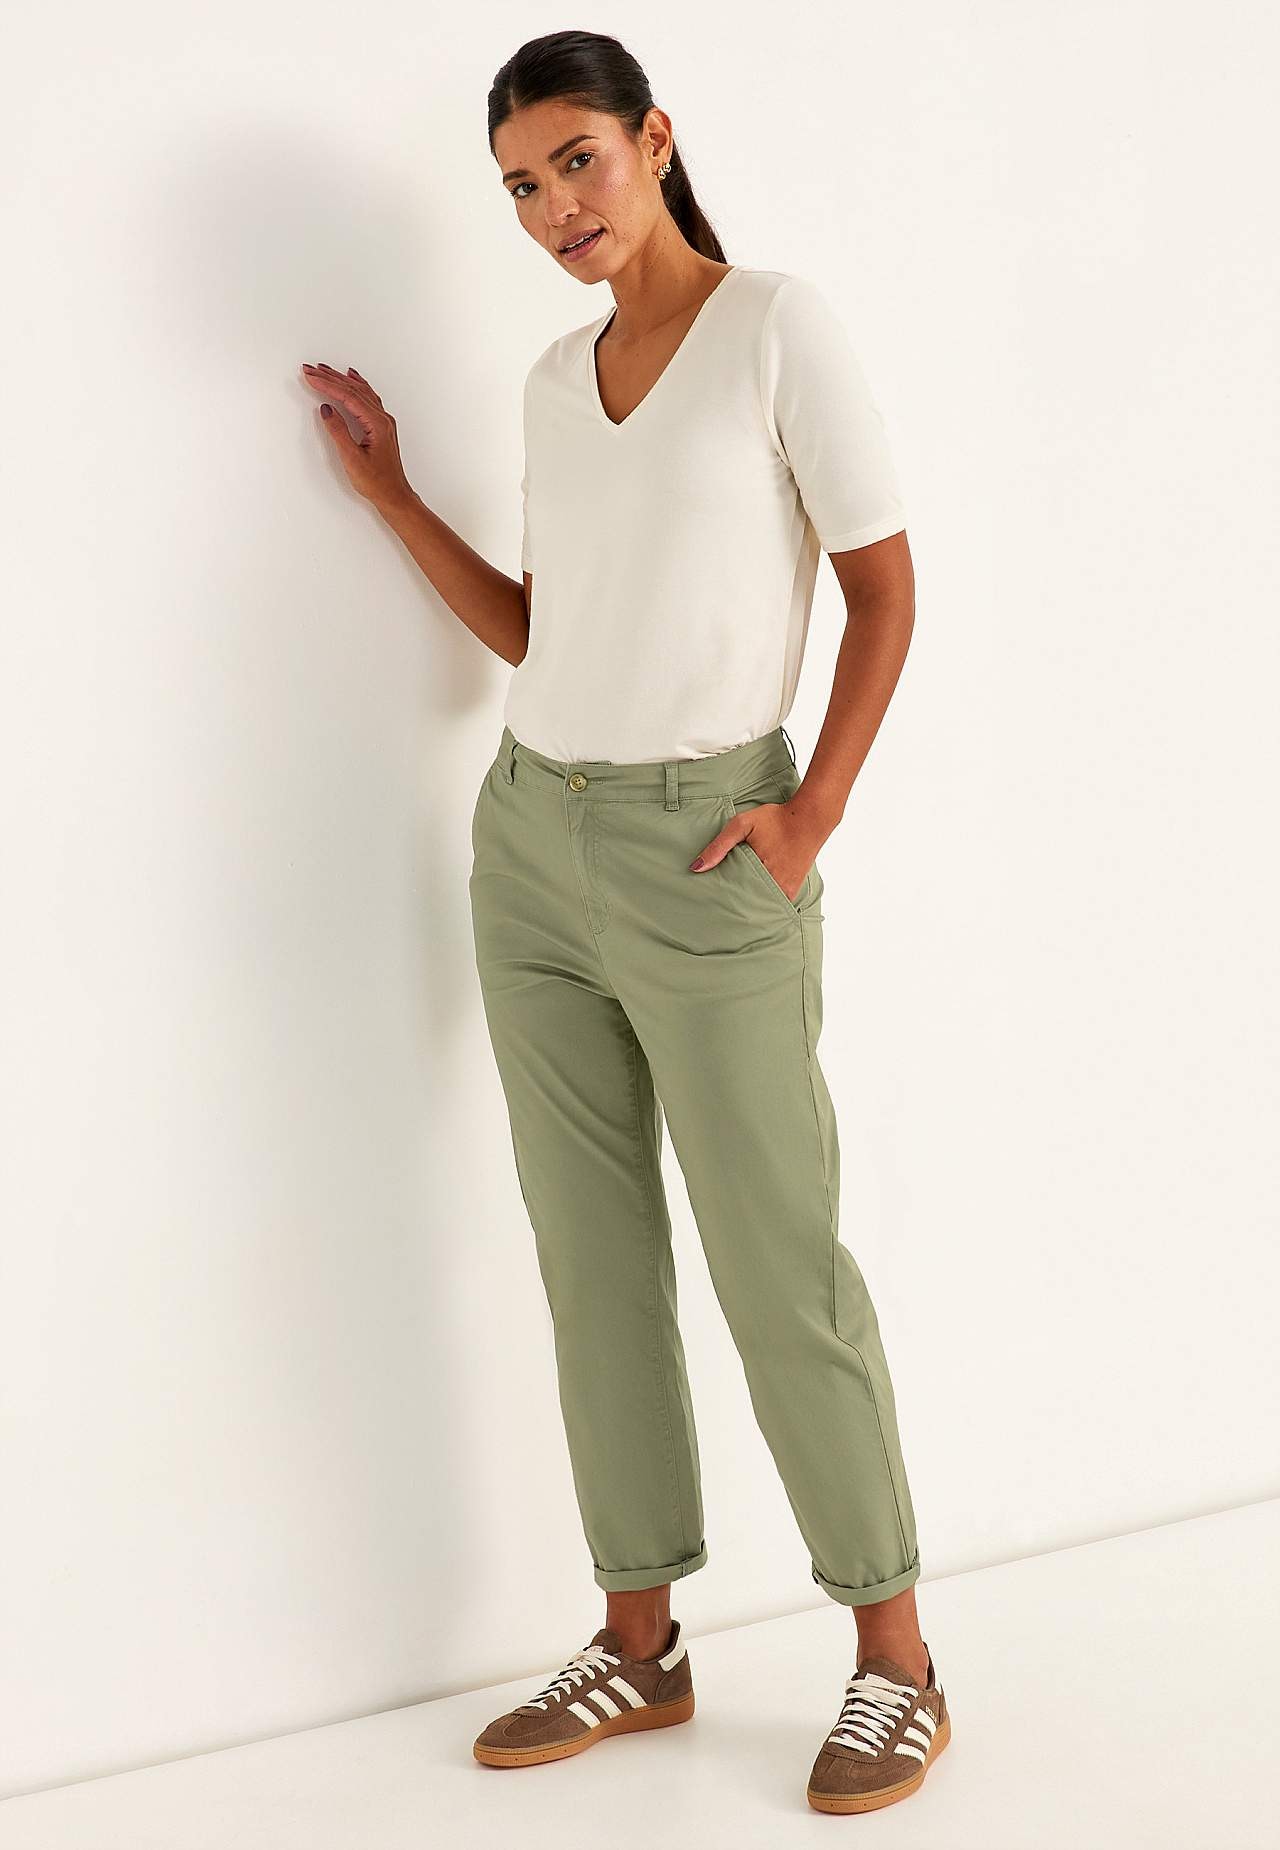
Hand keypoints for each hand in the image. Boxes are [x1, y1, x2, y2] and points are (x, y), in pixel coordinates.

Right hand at [299, 362, 414, 510]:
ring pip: (361, 392)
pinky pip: (368, 398)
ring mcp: (383, 421)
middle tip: (311, 369)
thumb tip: (327, 409)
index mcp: (377, 424)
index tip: (310, 376)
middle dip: (330, 377)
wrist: (394, 495)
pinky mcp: (381, 426)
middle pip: (354, 390)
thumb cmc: (377, 482)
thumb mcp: (352, 458)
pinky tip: (352, 378)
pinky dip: (356, 386)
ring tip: (324, 370)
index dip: (327, 384)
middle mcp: (382, 418)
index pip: (348, 396)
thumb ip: (338, 432)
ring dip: (341, 379)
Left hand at [688, 797, 821, 903]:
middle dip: (733, 906)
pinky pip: (774, 904)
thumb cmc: (775, 819)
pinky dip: (764, 903)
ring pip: (760, 907)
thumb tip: (695, 868)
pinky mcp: (792, 890)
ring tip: (733, 910)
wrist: (809, 819)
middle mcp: (772, 885)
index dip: (720, 900)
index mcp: (757, 872)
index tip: (709, 903)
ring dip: (748, 907)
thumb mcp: (742, 825)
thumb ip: (719, 846)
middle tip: (717, 910)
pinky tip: (753, 902)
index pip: (732, 896)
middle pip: (745, 905)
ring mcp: (784, 890)